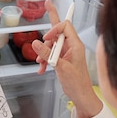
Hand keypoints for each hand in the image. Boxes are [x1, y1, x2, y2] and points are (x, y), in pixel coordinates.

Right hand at [32, 0, 102, 117]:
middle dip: (46, 41)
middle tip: (43, 23)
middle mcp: (72, 47)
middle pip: (57, 34)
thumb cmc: (77, 82)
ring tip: (41, 63)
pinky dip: (45, 60)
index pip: (65, 27)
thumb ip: (47, 54)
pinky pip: (51, 54)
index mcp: (75, 45)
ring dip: (44, 53)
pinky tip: (42, 68)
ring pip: (51, 45)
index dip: (54, 29)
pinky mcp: (62, 59)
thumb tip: (36, 44)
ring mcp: (67, 53)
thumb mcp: (60, 66)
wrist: (80, 95)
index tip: (46, 38)